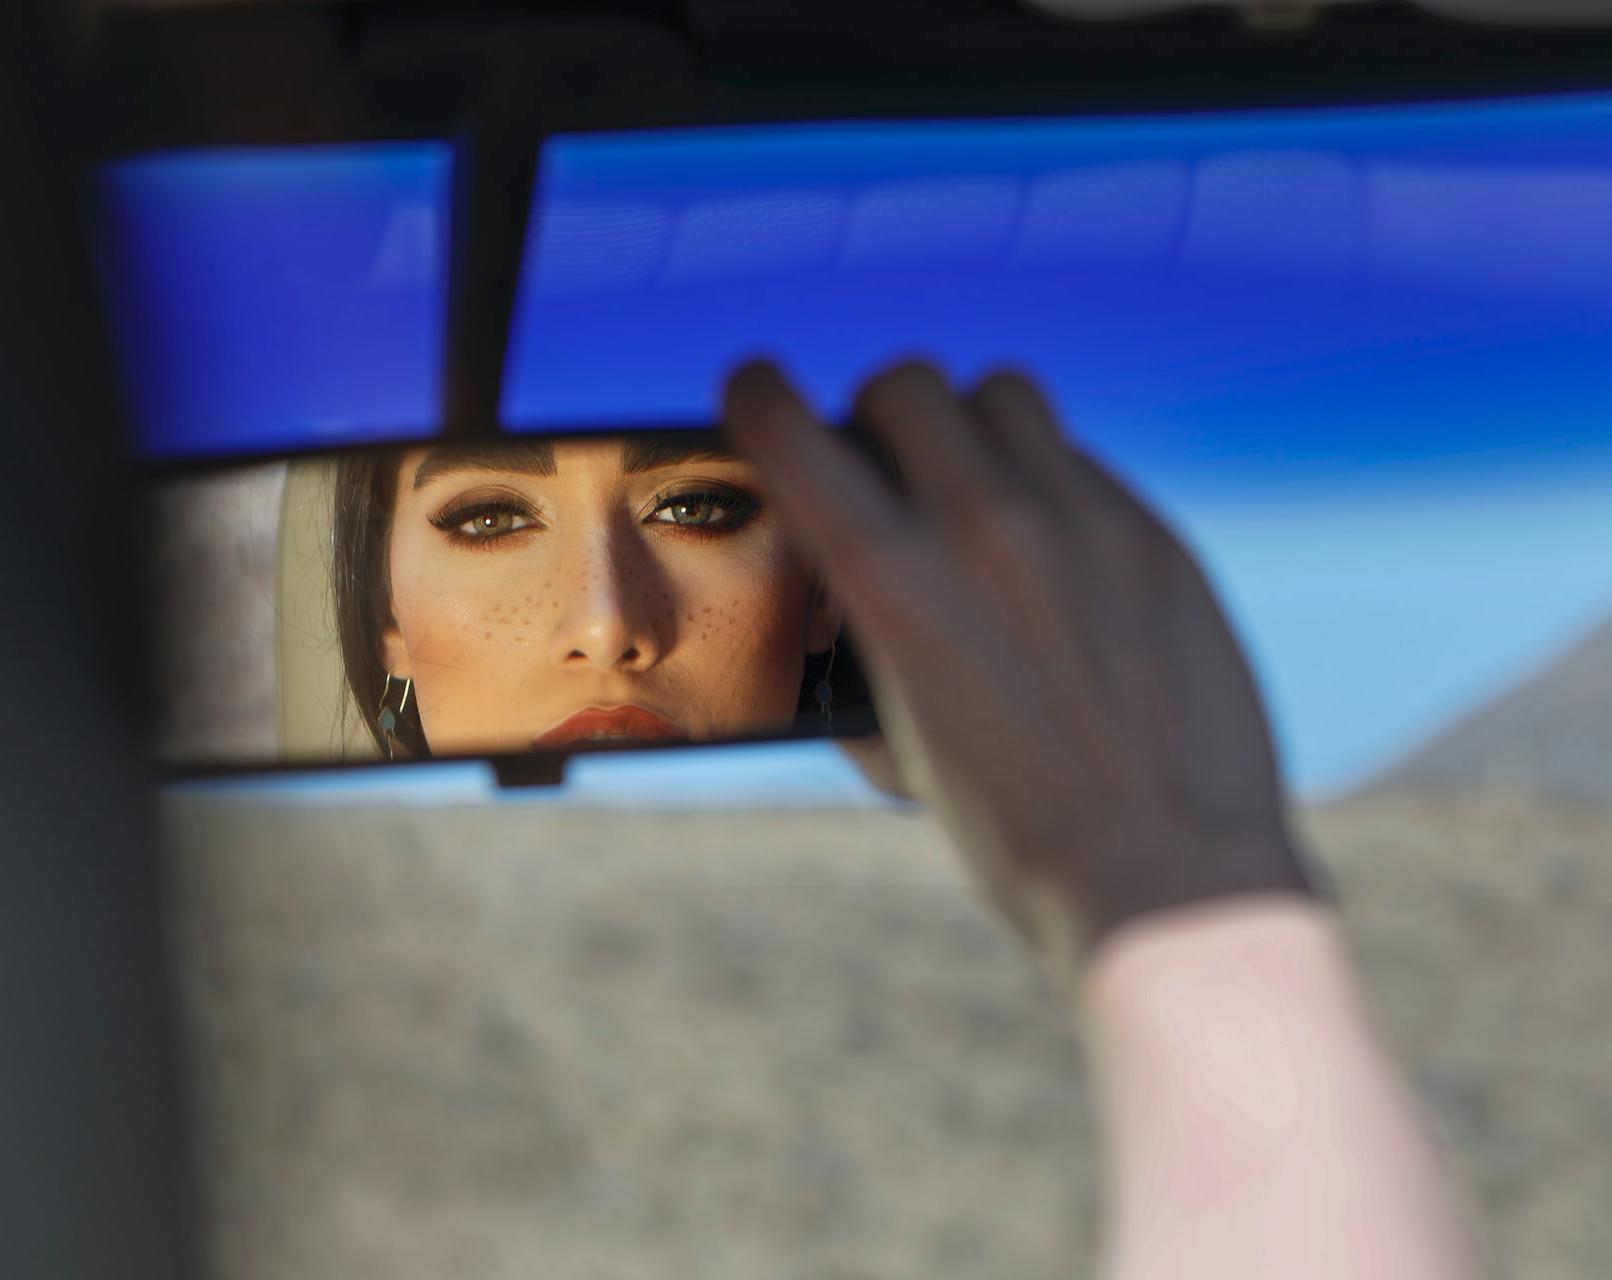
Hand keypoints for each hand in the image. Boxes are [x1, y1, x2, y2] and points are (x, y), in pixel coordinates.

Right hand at [723, 360, 1314, 972]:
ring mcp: (1082, 520)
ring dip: (969, 426)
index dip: (756, 394)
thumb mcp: (906, 744)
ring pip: (1003, 395)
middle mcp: (985, 525)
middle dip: (877, 412)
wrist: (1168, 879)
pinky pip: (1080, 461)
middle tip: (886, 460)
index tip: (754, 390)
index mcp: (894, 582)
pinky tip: (1058, 554)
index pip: (790, 428)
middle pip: (906, 382)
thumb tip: (853, 602)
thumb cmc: (1018, 838)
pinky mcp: (1156, 536)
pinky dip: (1047, 482)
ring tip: (977, 486)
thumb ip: (869, 646)